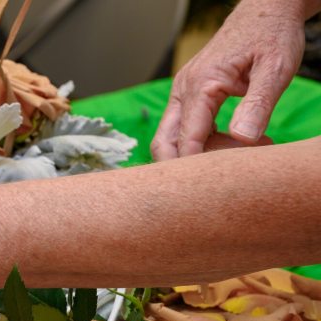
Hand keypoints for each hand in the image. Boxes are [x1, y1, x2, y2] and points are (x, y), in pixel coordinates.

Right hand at [151, 0, 308, 160]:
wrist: (265, 12)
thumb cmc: (271, 35)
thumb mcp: (275, 69)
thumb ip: (258, 104)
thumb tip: (244, 138)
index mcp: (200, 84)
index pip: (186, 138)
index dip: (198, 167)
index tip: (218, 183)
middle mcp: (184, 90)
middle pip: (164, 143)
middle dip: (186, 167)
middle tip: (224, 174)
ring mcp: (183, 93)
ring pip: (172, 138)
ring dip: (198, 155)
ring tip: (243, 151)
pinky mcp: (190, 96)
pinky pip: (184, 129)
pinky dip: (202, 143)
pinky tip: (234, 142)